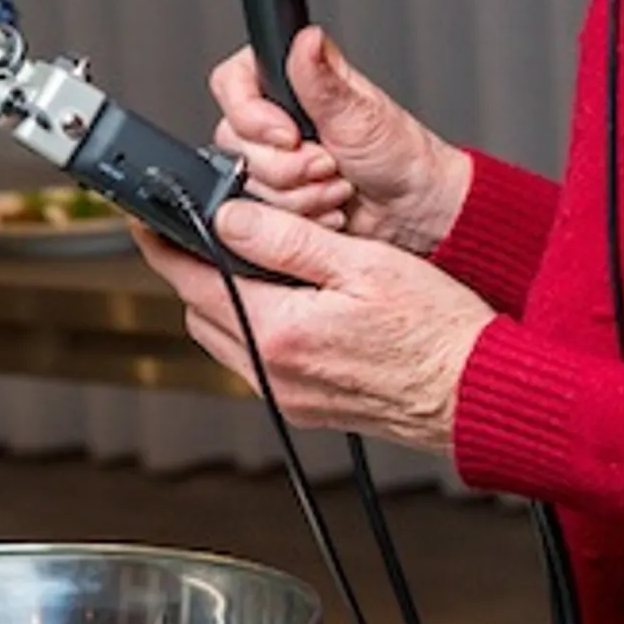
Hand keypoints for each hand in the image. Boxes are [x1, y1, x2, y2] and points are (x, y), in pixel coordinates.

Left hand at [134, 197, 492, 454]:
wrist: (476, 393)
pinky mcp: (305, 405)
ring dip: (226, 299)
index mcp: (280, 333)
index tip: (147, 219)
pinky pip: (256, 360)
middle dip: (196, 270)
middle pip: (200, 311)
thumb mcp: (361, 264)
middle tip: (209, 231)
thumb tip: (229, 218)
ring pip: (225, 337)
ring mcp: (288, 394)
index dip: (164, 245)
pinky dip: (255, 325)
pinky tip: (288, 303)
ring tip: (254, 260)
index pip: (193, 281)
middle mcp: (274, 372)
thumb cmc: (437, 333)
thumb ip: (286, 241)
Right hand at [208, 28, 470, 253]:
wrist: (412, 211)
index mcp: (290, 82)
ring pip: (247, 180)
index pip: (232, 83)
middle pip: (235, 140)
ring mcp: (275, 159)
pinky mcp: (277, 196)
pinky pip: (260, 211)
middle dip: (286, 165)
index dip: (252, 115)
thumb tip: (306, 38)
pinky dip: (298, 215)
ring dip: (298, 193)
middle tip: (327, 163)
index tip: (289, 135)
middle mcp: (277, 118)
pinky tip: (326, 206)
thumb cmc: (398, 155)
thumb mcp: (358, 114)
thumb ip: (321, 78)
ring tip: (336, 184)